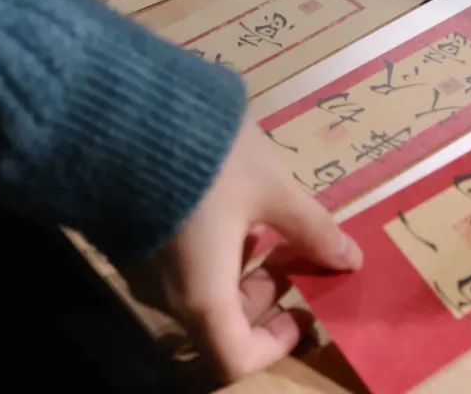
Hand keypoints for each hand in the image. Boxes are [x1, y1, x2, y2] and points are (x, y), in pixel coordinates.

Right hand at [143, 117, 362, 381]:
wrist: (121, 113)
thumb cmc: (208, 161)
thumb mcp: (273, 190)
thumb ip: (312, 229)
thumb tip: (349, 259)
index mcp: (202, 295)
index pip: (236, 358)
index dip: (276, 344)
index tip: (302, 312)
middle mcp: (166, 293)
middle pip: (219, 323)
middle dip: (263, 296)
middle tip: (293, 255)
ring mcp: (142, 267)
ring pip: (199, 290)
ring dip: (240, 268)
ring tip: (268, 223)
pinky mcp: (131, 236)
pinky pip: (178, 264)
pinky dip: (213, 251)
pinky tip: (231, 206)